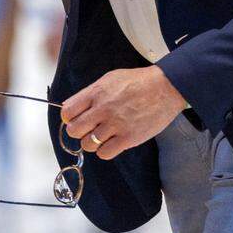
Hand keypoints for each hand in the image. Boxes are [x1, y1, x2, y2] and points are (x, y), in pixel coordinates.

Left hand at [60, 65, 186, 160]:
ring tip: (102, 136)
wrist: (165, 87)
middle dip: (78, 131)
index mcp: (95, 93)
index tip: (75, 119)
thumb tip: (70, 106)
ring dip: (92, 142)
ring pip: (87, 144)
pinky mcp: (128, 138)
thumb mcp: (109, 79)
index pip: (67, 111)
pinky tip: (112, 143)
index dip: (69, 118)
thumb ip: (90, 93)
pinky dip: (105, 151)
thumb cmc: (138, 81)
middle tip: (88, 129)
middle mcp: (102, 109)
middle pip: (74, 130)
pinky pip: (104, 153)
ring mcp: (115, 125)